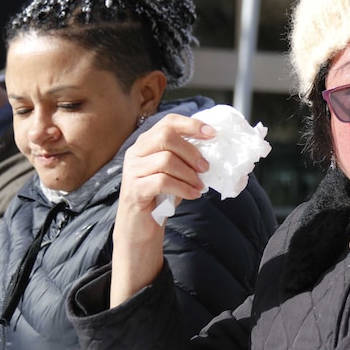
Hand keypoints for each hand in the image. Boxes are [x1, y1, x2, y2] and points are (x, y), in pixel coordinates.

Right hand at [110, 114, 213, 306]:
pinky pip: (162, 182)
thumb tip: (216, 149)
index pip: (168, 122)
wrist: (141, 227)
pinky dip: (183, 188)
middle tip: (206, 167)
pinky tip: (193, 195)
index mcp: (146, 143)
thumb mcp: (177, 172)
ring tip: (199, 186)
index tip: (212, 134)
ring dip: (189, 174)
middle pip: (166, 136)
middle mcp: (136, 153)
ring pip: (165, 160)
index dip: (191, 124)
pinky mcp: (134, 190)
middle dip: (192, 151)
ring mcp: (132, 171)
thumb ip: (188, 158)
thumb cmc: (161, 196)